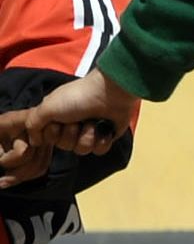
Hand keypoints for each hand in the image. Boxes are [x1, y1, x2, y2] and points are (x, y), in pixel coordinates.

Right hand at [0, 73, 140, 185]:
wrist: (110, 93)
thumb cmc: (77, 97)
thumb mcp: (47, 107)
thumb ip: (32, 124)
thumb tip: (34, 141)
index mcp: (56, 116)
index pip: (47, 139)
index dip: (51, 135)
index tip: (56, 124)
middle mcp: (71, 124)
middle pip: (64, 146)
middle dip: (70, 135)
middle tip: (76, 121)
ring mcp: (89, 130)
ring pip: (81, 150)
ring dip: (86, 137)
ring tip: (92, 123)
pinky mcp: (106, 135)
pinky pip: (99, 150)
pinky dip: (101, 141)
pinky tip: (104, 130)